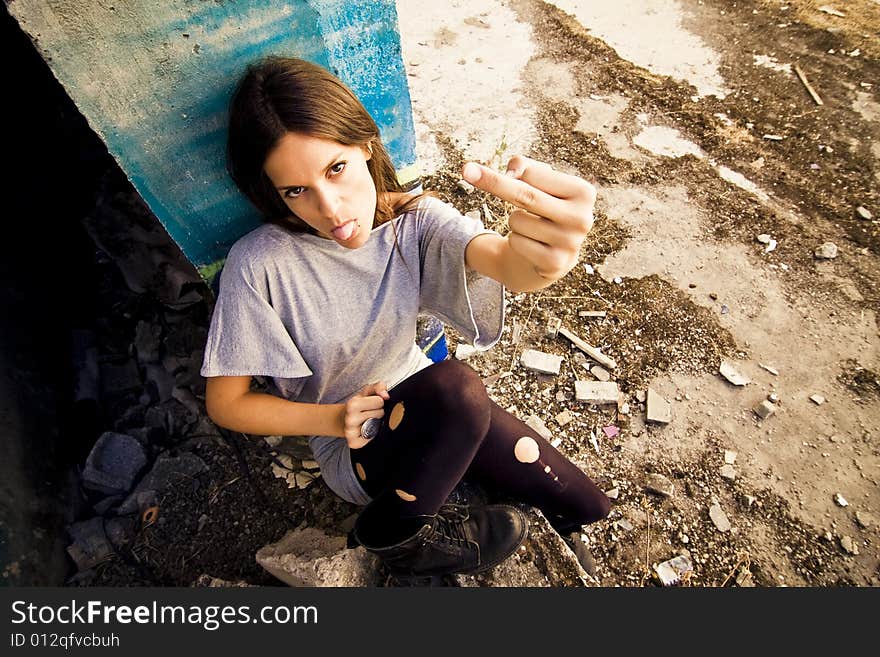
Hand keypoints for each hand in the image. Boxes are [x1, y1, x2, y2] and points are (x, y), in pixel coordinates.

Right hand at [343, 381, 389, 448]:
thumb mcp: (367, 391)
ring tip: (368, 420)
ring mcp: (351, 432)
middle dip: (378, 412)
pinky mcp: (354, 443)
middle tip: (369, 412)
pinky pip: (372, 439)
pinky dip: (372, 434)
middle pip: (380, 414)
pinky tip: (366, 430)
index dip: (378, 402)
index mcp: (353, 404)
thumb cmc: (358, 405)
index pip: (380, 401)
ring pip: (378, 426)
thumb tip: (386, 395)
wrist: (343, 419)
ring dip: (376, 423)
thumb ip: (379, 387)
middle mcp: (350, 419)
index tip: (371, 404)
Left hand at [462, 156, 595, 281]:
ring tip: (532, 228)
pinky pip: (516, 242)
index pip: (533, 174)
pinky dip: (516, 241)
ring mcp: (570, 244)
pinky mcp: (554, 264)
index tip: (477, 168)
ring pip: (516, 221)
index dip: (507, 173)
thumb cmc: (545, 210)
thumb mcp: (540, 184)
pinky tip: (532, 244)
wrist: (554, 253)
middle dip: (493, 182)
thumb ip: (526, 167)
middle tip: (465, 170)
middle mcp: (582, 218)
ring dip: (515, 222)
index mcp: (584, 193)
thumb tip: (511, 171)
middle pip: (525, 195)